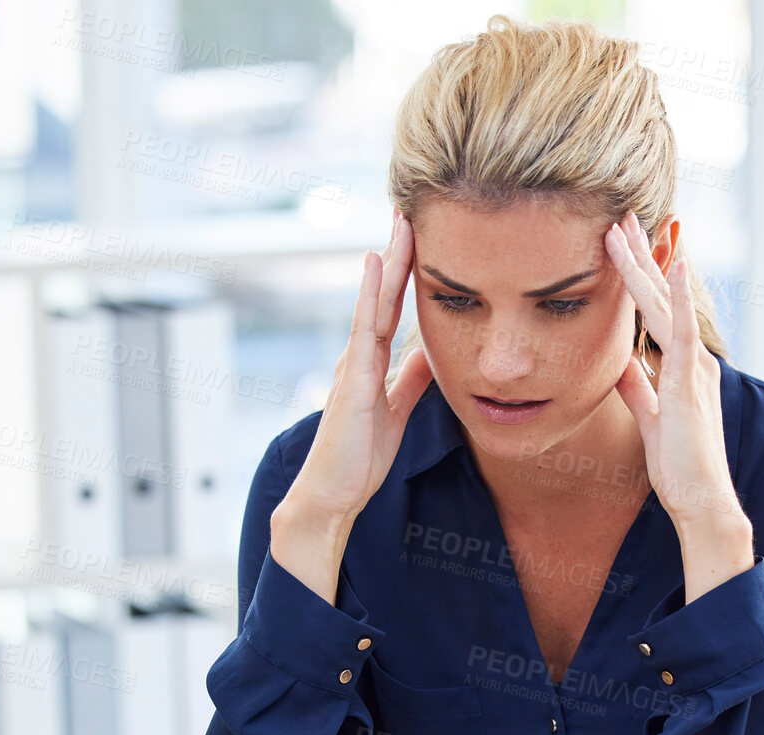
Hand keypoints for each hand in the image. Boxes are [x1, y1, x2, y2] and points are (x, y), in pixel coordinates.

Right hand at [271, 212, 433, 602]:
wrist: (332, 496)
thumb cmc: (359, 459)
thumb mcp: (396, 411)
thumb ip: (410, 380)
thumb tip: (431, 351)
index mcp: (372, 362)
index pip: (394, 307)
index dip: (407, 272)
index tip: (421, 236)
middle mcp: (359, 356)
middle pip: (382, 294)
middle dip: (397, 253)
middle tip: (409, 209)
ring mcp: (353, 365)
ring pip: (373, 303)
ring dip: (386, 263)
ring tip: (397, 223)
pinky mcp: (352, 382)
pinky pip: (363, 330)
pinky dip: (368, 295)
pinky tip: (374, 267)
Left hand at [605, 214, 753, 599]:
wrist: (700, 499)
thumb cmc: (679, 465)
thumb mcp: (650, 416)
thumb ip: (638, 386)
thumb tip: (622, 363)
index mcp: (680, 365)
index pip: (654, 310)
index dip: (639, 275)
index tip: (620, 242)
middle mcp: (690, 358)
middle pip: (658, 295)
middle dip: (639, 255)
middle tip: (619, 215)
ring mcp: (691, 366)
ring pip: (664, 302)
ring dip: (646, 262)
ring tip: (627, 225)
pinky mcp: (688, 381)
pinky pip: (681, 331)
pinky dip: (677, 296)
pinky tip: (673, 265)